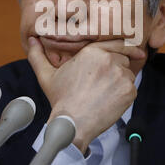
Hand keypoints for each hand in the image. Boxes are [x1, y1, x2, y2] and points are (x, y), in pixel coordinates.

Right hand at [27, 37, 145, 153]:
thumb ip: (37, 55)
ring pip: (128, 72)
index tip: (132, 49)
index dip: (123, 46)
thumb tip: (31, 40)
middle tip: (105, 81)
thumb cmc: (61, 100)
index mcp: (92, 51)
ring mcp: (121, 75)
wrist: (73, 124)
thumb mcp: (46, 75)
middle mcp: (108, 59)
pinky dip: (125, 92)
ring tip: (105, 92)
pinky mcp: (129, 90)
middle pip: (123, 57)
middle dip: (117, 66)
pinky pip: (132, 86)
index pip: (116, 42)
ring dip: (121, 79)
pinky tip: (110, 100)